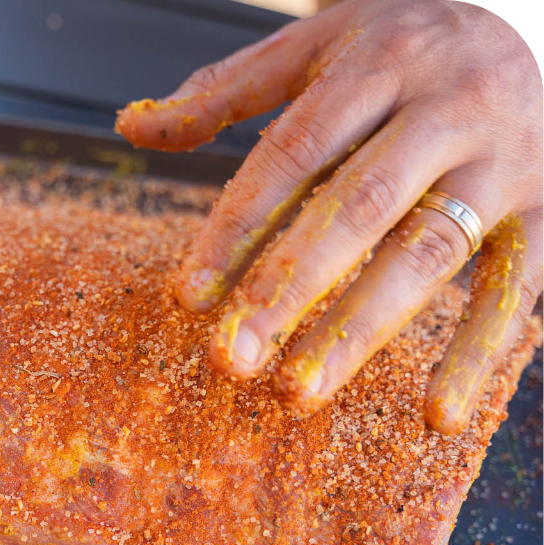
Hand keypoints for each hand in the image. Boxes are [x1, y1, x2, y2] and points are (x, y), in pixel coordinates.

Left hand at [115, 0, 543, 434]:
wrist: (537, 20)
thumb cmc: (404, 42)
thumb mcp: (315, 45)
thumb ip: (223, 91)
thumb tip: (131, 126)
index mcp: (379, 63)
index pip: (295, 153)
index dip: (237, 225)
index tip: (187, 295)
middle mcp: (448, 109)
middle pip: (359, 207)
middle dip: (289, 288)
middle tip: (231, 359)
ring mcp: (505, 163)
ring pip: (428, 252)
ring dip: (361, 329)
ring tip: (298, 390)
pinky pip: (516, 289)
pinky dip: (479, 354)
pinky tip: (436, 417)